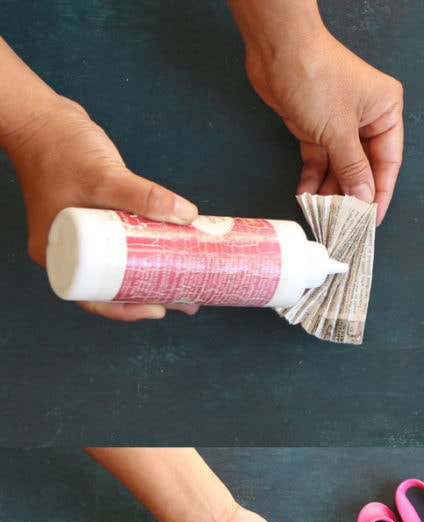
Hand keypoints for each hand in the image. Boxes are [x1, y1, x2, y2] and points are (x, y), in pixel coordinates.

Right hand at [8, 94, 198, 320]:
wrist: (42, 115)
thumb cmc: (57, 146)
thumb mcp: (102, 176)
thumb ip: (143, 195)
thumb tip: (186, 214)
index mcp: (56, 252)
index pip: (92, 295)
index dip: (124, 309)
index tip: (155, 309)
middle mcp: (67, 249)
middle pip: (111, 285)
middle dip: (148, 296)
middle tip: (184, 301)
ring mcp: (80, 234)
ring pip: (119, 266)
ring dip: (152, 275)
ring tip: (187, 285)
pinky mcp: (94, 218)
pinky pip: (121, 243)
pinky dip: (144, 249)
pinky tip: (171, 252)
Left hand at [242, 24, 402, 224]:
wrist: (276, 47)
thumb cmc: (315, 74)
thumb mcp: (339, 130)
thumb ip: (353, 169)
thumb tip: (364, 200)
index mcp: (385, 110)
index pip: (388, 162)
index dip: (380, 193)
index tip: (371, 222)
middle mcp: (366, 117)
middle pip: (363, 168)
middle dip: (351, 195)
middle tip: (344, 224)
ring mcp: (340, 123)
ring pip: (339, 167)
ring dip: (330, 191)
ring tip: (323, 215)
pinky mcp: (316, 126)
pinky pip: (319, 160)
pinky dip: (313, 178)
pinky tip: (307, 196)